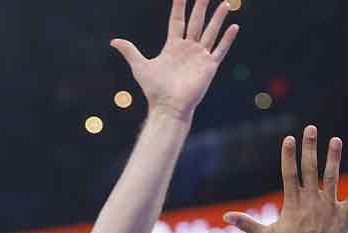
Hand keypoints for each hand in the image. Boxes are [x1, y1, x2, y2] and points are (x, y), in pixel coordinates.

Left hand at [110, 0, 238, 121]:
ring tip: (225, 3)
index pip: (177, 21)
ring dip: (218, 18)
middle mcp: (188, 48)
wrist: (168, 107)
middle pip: (196, 22)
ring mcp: (200, 56)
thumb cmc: (154, 89)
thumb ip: (130, 51)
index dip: (179, 6)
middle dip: (200, 6)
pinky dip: (228, 39)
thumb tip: (113, 41)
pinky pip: (220, 49)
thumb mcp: (140, 66)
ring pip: (210, 32)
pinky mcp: (209, 66)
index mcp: (173, 46)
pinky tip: (234, 26)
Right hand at [225, 125, 347, 232]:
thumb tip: (225, 216)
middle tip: (311, 128)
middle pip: (310, 169)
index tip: (290, 138)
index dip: (289, 155)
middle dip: (310, 147)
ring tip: (336, 140)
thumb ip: (247, 223)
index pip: (289, 174)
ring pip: (332, 178)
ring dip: (334, 158)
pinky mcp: (344, 218)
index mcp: (293, 205)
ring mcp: (329, 209)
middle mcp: (311, 202)